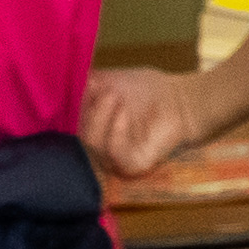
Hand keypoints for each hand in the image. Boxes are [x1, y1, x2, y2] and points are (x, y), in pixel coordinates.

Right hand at [80, 64, 209, 179]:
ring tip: (115, 96)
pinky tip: (124, 113)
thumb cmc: (152, 91)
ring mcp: (115, 160)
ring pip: (91, 142)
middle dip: (86, 109)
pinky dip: (116, 131)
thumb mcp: (112, 81)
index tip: (78, 86)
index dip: (68, 106)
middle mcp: (100, 149)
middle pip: (76, 133)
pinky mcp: (132, 167)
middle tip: (102, 89)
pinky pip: (114, 153)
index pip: (67, 124)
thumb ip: (86, 84)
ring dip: (100, 115)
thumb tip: (63, 81)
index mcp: (93, 130)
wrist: (186, 101)